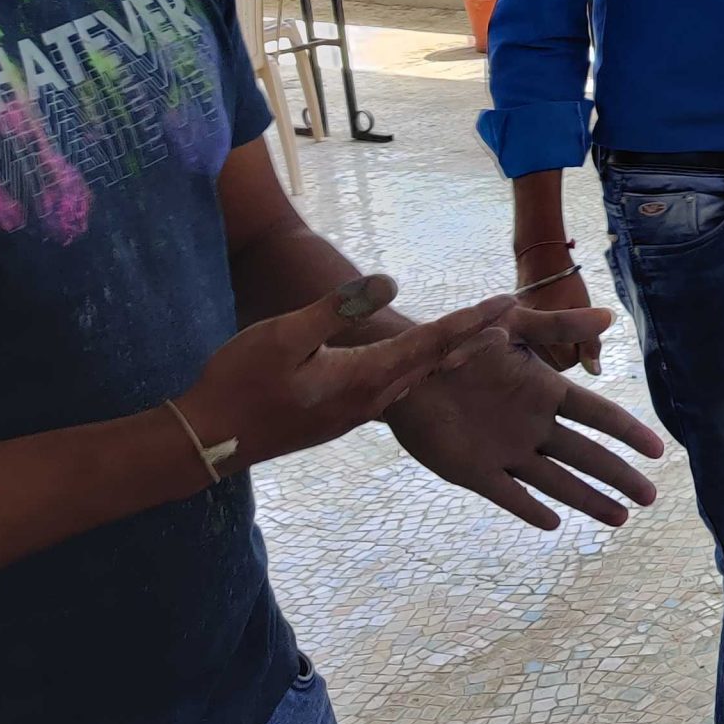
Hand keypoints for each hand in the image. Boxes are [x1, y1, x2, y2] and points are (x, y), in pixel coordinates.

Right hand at [174, 275, 508, 474]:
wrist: (208, 441)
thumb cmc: (239, 382)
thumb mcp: (285, 335)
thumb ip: (339, 309)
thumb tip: (391, 282)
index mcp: (366, 377)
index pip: (433, 342)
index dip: (471, 320)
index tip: (508, 303)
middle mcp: (372, 398)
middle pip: (436, 362)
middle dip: (475, 338)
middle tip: (515, 319)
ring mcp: (357, 411)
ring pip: (418, 378)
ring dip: (453, 357)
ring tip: (484, 340)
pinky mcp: (341, 416)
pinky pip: (396, 389)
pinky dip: (422, 371)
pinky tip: (426, 366)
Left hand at [385, 306, 662, 530]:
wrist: (405, 367)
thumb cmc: (459, 338)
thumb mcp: (513, 325)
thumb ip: (559, 326)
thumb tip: (608, 317)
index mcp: (546, 391)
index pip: (599, 416)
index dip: (629, 433)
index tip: (657, 450)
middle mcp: (533, 425)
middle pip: (587, 456)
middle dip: (619, 477)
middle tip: (649, 498)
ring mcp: (506, 450)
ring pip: (557, 482)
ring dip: (588, 500)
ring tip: (619, 518)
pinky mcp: (475, 471)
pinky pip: (510, 495)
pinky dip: (531, 510)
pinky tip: (555, 522)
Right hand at [514, 242, 597, 376]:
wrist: (539, 262)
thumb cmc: (566, 284)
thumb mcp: (583, 308)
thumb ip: (590, 342)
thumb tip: (595, 372)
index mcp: (547, 330)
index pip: (568, 361)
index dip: (578, 349)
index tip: (578, 331)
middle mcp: (524, 336)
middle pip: (551, 367)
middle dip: (562, 353)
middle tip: (565, 331)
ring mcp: (513, 336)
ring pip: (538, 365)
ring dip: (548, 354)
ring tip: (552, 331)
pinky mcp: (506, 333)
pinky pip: (525, 355)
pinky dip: (535, 350)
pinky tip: (539, 335)